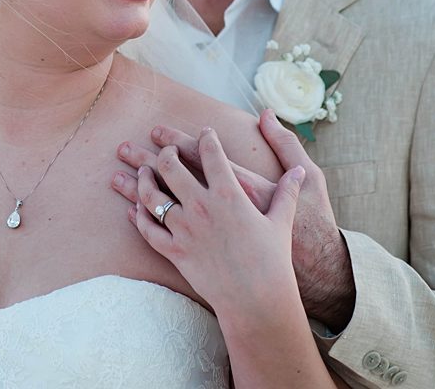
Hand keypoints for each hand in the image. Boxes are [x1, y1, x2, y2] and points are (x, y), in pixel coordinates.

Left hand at [113, 110, 355, 330]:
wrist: (257, 301)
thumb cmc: (273, 261)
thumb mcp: (282, 221)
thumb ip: (288, 192)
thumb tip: (300, 171)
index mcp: (229, 193)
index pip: (210, 152)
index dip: (205, 137)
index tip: (204, 132)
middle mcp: (202, 206)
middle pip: (170, 166)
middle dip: (165, 152)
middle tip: (166, 148)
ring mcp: (185, 229)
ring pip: (151, 195)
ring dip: (143, 179)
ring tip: (142, 171)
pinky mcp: (175, 251)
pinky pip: (148, 230)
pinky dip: (138, 216)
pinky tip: (134, 208)